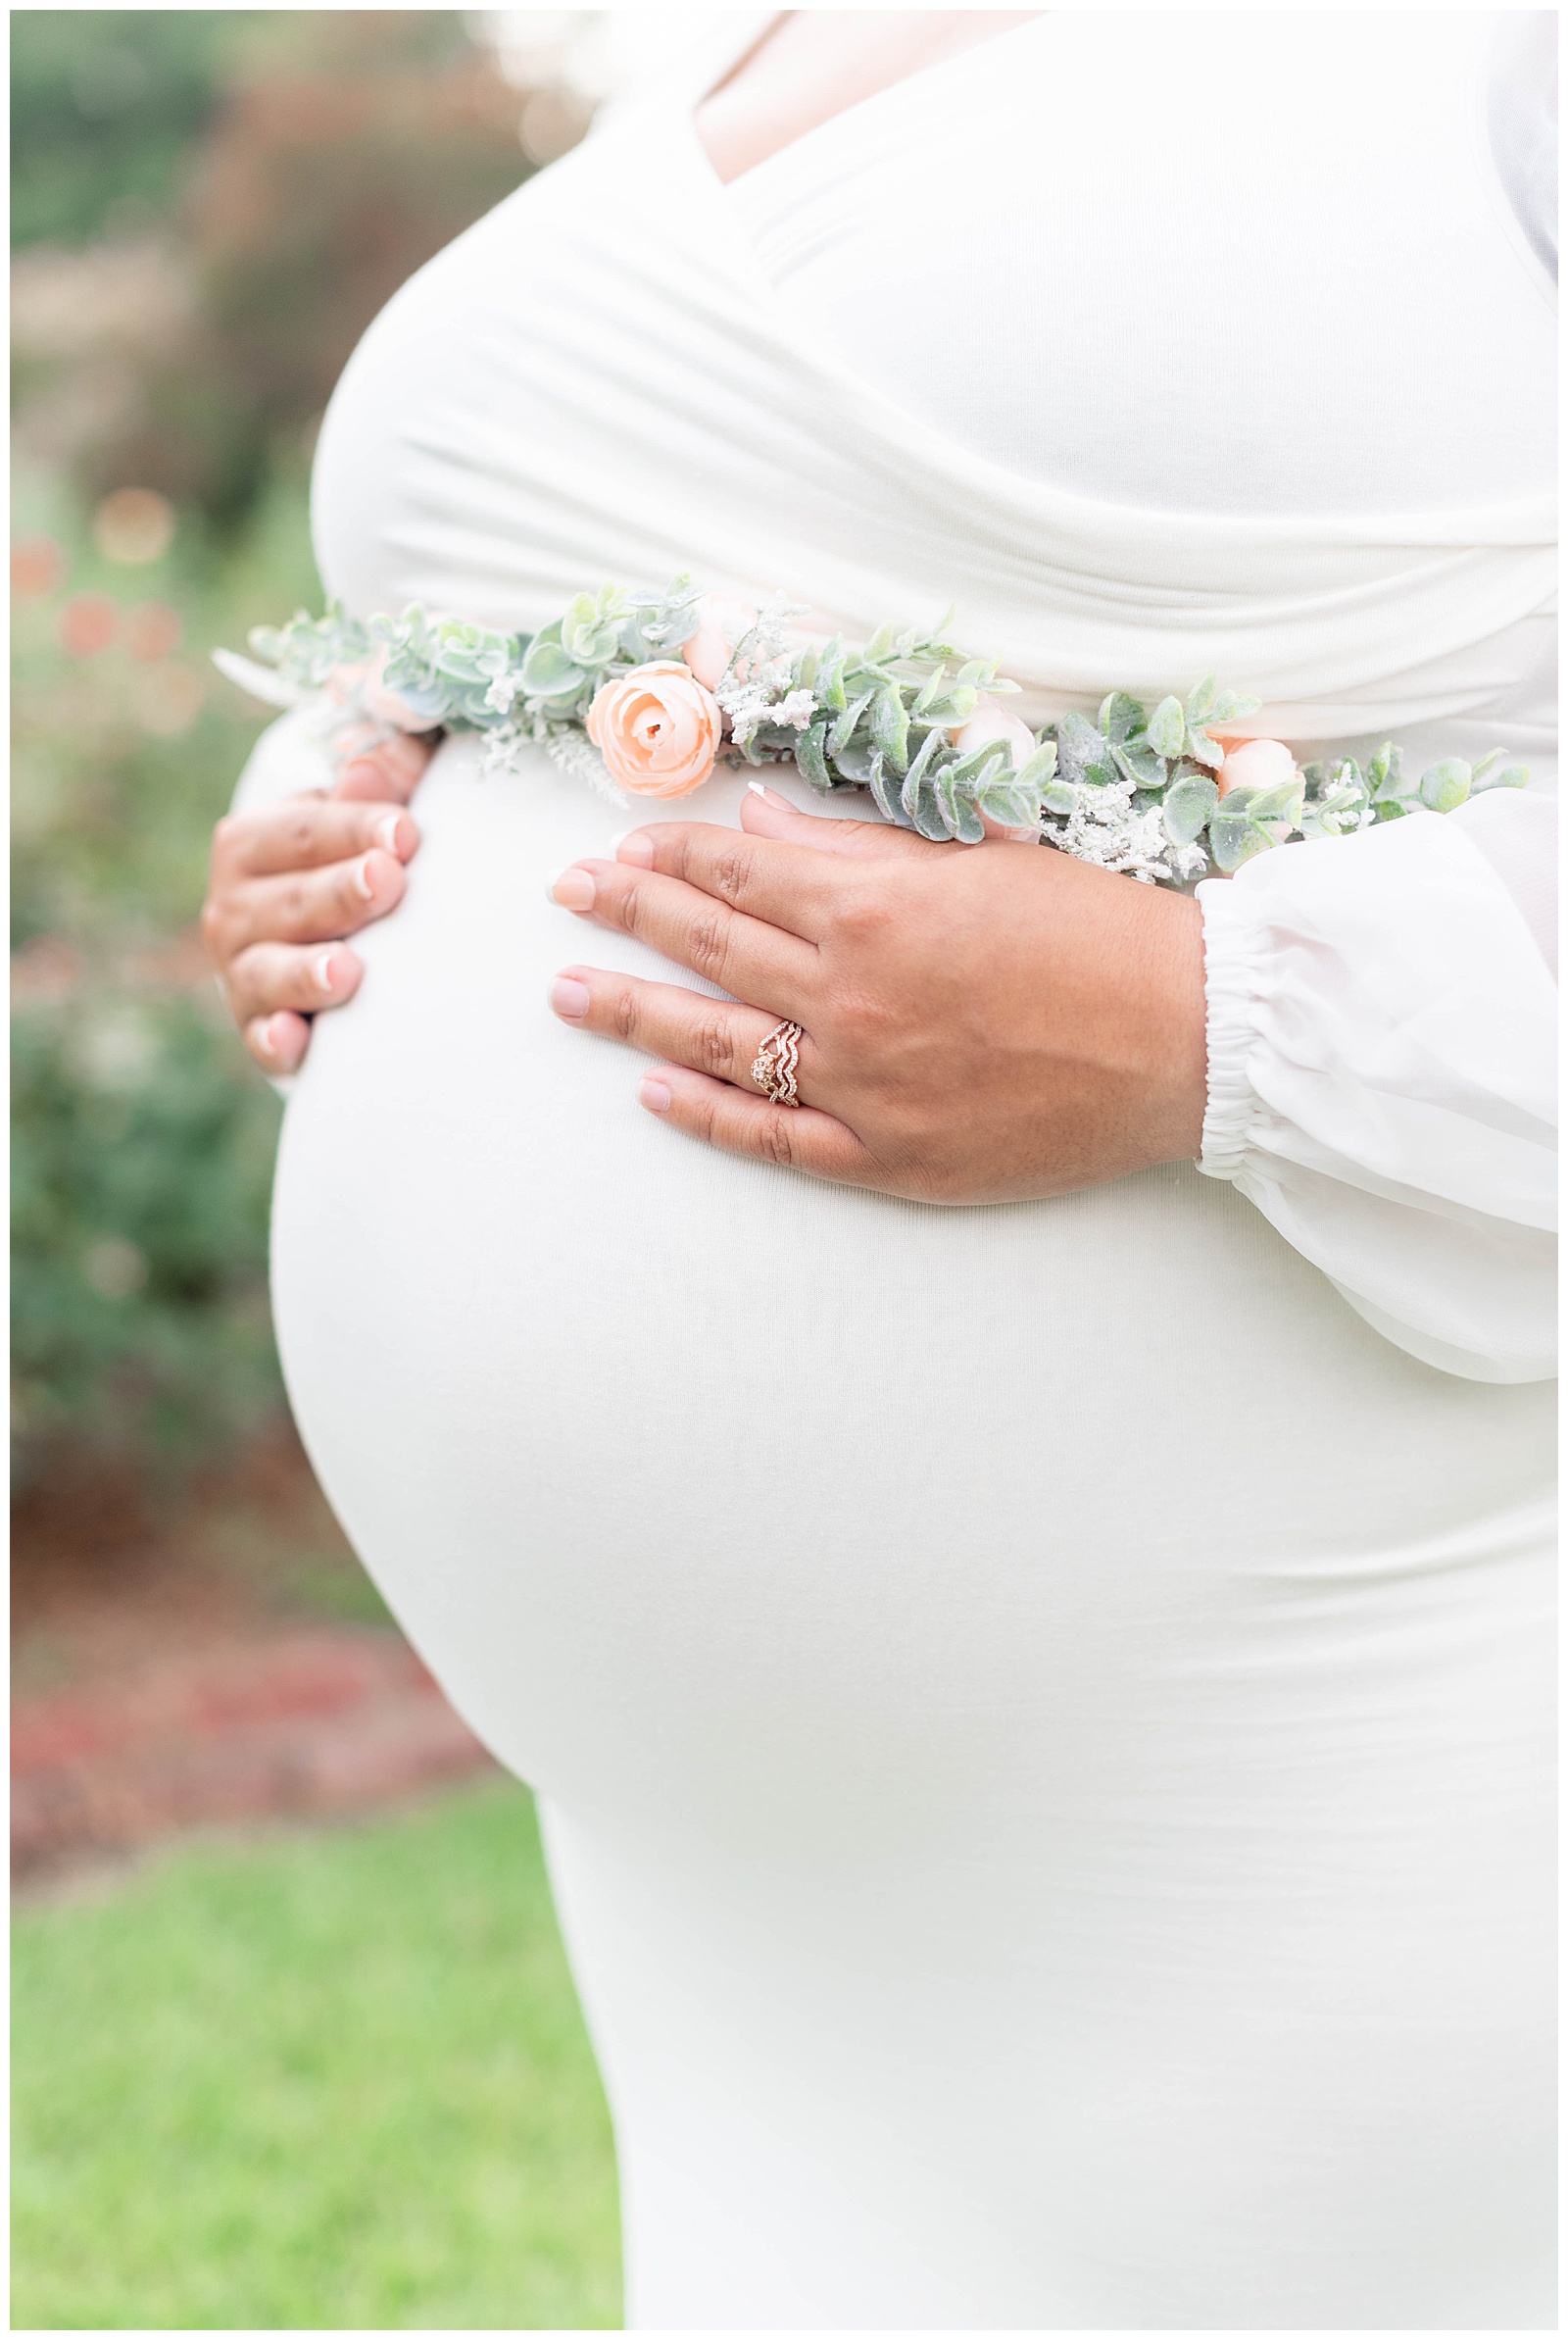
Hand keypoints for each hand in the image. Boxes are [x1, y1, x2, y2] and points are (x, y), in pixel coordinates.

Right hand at [203, 733, 434, 1073]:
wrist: (316, 942)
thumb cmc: (350, 863)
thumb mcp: (362, 817)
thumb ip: (382, 782)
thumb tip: (387, 757)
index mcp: (255, 841)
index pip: (307, 829)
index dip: (356, 827)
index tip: (406, 832)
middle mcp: (235, 904)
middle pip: (292, 899)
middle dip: (340, 893)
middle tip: (388, 882)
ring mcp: (242, 969)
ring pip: (269, 971)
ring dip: (306, 972)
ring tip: (347, 970)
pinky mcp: (256, 1028)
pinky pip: (261, 1038)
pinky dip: (275, 1041)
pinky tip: (296, 1040)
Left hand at [546, 786, 1207, 1202]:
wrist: (1188, 1037)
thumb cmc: (1096, 933)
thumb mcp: (977, 862)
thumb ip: (857, 848)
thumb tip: (757, 827)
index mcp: (876, 909)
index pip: (739, 875)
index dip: (668, 858)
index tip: (619, 850)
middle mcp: (853, 996)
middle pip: (709, 949)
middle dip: (625, 917)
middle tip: (563, 899)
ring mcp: (865, 1084)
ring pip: (721, 1043)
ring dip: (633, 1013)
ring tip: (565, 995)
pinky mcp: (891, 1157)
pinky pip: (776, 1139)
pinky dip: (709, 1116)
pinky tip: (653, 1093)